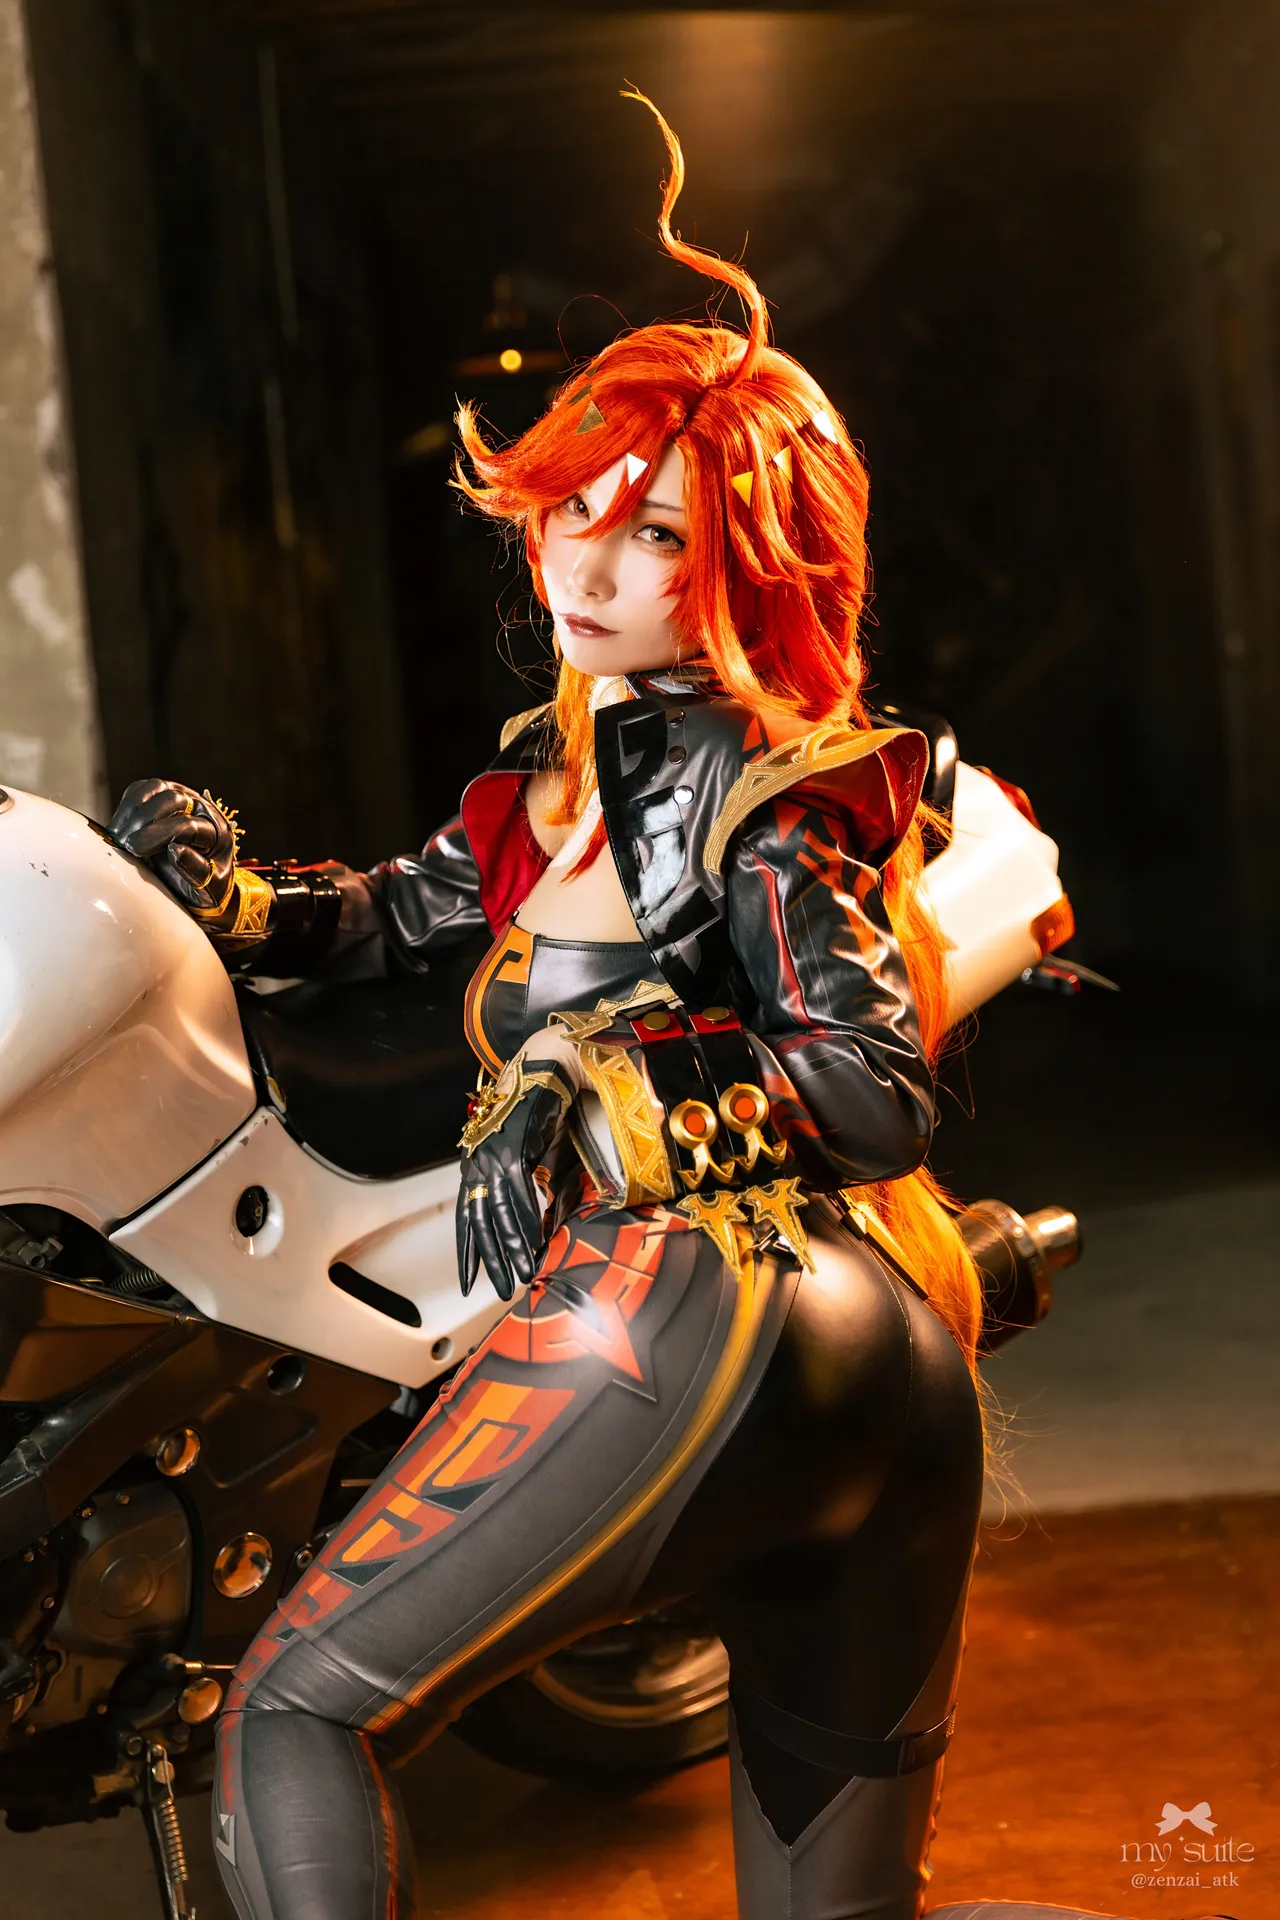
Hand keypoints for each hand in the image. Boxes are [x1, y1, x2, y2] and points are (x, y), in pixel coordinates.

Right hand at [109, 778, 236, 917]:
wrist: (197, 884)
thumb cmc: (204, 888)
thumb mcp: (208, 889)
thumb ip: (196, 871)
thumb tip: (175, 850)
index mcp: (217, 832)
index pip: (188, 825)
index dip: (160, 835)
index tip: (135, 849)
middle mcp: (201, 809)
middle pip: (172, 799)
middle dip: (145, 820)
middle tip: (126, 844)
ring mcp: (181, 798)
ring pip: (155, 787)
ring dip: (132, 809)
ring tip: (119, 835)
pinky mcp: (161, 797)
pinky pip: (141, 790)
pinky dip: (127, 805)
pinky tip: (119, 827)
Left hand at [456, 1060, 574, 1300]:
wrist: (545, 1071)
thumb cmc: (537, 1113)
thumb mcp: (527, 1155)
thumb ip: (526, 1186)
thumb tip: (537, 1219)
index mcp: (474, 1167)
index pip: (464, 1218)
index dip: (466, 1251)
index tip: (467, 1282)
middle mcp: (477, 1163)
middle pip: (478, 1222)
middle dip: (489, 1259)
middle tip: (500, 1289)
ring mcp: (492, 1157)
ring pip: (498, 1213)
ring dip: (513, 1246)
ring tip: (523, 1274)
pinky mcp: (513, 1149)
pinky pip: (518, 1193)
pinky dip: (528, 1218)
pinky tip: (536, 1238)